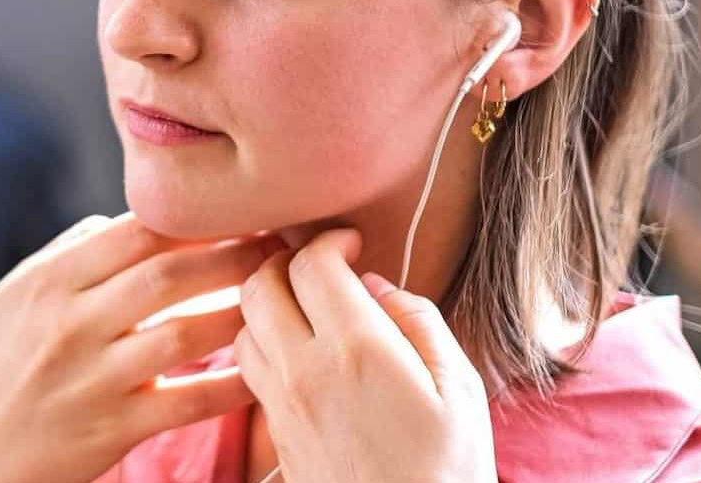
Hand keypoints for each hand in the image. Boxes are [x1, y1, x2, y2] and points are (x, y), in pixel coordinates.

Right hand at [0, 212, 289, 482]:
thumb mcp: (13, 299)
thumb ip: (69, 255)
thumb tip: (129, 220)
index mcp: (48, 282)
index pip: (134, 231)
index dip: (196, 216)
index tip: (242, 208)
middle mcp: (68, 324)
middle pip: (166, 273)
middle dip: (234, 253)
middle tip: (281, 243)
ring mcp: (91, 378)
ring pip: (184, 333)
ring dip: (242, 311)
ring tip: (282, 298)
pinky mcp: (111, 430)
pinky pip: (187, 402)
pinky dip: (231, 384)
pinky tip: (265, 371)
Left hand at [234, 227, 496, 481]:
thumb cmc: (447, 471)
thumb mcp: (459, 388)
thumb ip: (418, 322)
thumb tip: (376, 286)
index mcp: (356, 350)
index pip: (310, 265)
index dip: (327, 240)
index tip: (351, 241)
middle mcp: (305, 370)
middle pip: (258, 285)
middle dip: (283, 260)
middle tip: (317, 263)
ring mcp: (282, 403)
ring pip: (242, 324)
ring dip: (265, 301)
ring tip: (302, 301)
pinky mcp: (274, 432)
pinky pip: (248, 366)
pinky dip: (261, 340)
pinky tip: (295, 346)